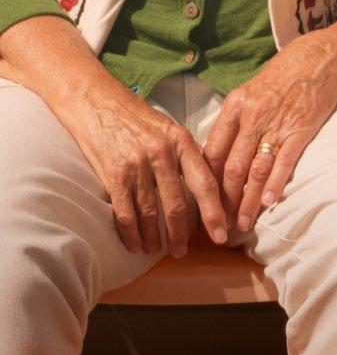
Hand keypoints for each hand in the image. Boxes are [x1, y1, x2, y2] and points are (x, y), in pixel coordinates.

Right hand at [71, 84, 227, 256]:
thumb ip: (188, 155)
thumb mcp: (171, 128)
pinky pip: (125, 212)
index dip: (214, 212)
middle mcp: (162, 154)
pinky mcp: (114, 174)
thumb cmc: (138, 118)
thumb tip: (207, 184)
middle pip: (178, 204)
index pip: (205, 183)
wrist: (98, 103)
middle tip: (183, 251)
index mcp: (182, 142)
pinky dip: (131, 233)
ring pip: (151, 212)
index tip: (221, 234)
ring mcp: (137, 165)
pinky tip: (135, 244)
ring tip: (157, 251)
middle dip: (182, 233)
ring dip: (155, 237)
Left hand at [203, 30, 336, 231]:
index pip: (213, 151)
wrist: (321, 59)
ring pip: (255, 170)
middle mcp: (252, 117)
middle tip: (219, 223)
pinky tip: (268, 202)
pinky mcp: (301, 130)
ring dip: (248, 201)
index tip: (202, 203)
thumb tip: (218, 153)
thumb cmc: (284, 75)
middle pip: (231, 167)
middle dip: (223, 200)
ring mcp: (277, 124)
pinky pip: (284, 163)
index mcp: (235, 106)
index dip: (205, 181)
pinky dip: (274, 185)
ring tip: (242, 222)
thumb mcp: (250, 91)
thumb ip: (234, 121)